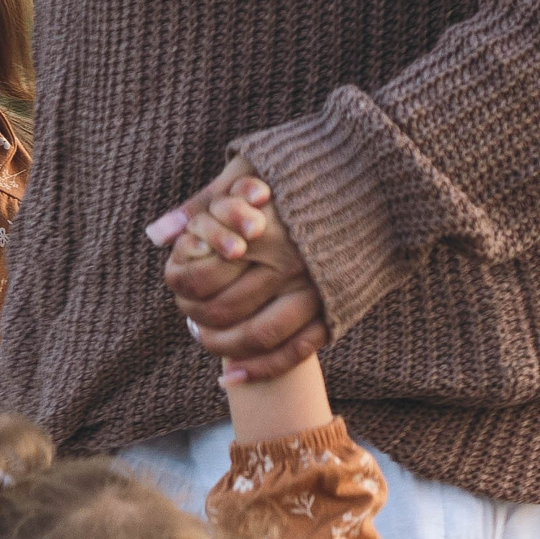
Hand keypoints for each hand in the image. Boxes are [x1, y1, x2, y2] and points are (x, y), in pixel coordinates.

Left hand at [149, 157, 328, 385]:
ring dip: (224, 347)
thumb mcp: (253, 167)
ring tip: (207, 338)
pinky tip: (235, 374)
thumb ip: (204, 202)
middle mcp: (290, 265)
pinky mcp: (338, 308)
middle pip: (224, 310)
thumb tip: (155, 235)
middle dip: (196, 318)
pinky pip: (297, 350)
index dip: (180, 285)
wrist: (384, 175)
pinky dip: (262, 369)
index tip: (175, 282)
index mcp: (265, 231)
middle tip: (188, 316)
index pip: (202, 277)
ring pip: (258, 337)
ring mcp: (317, 290)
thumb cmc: (310, 164)